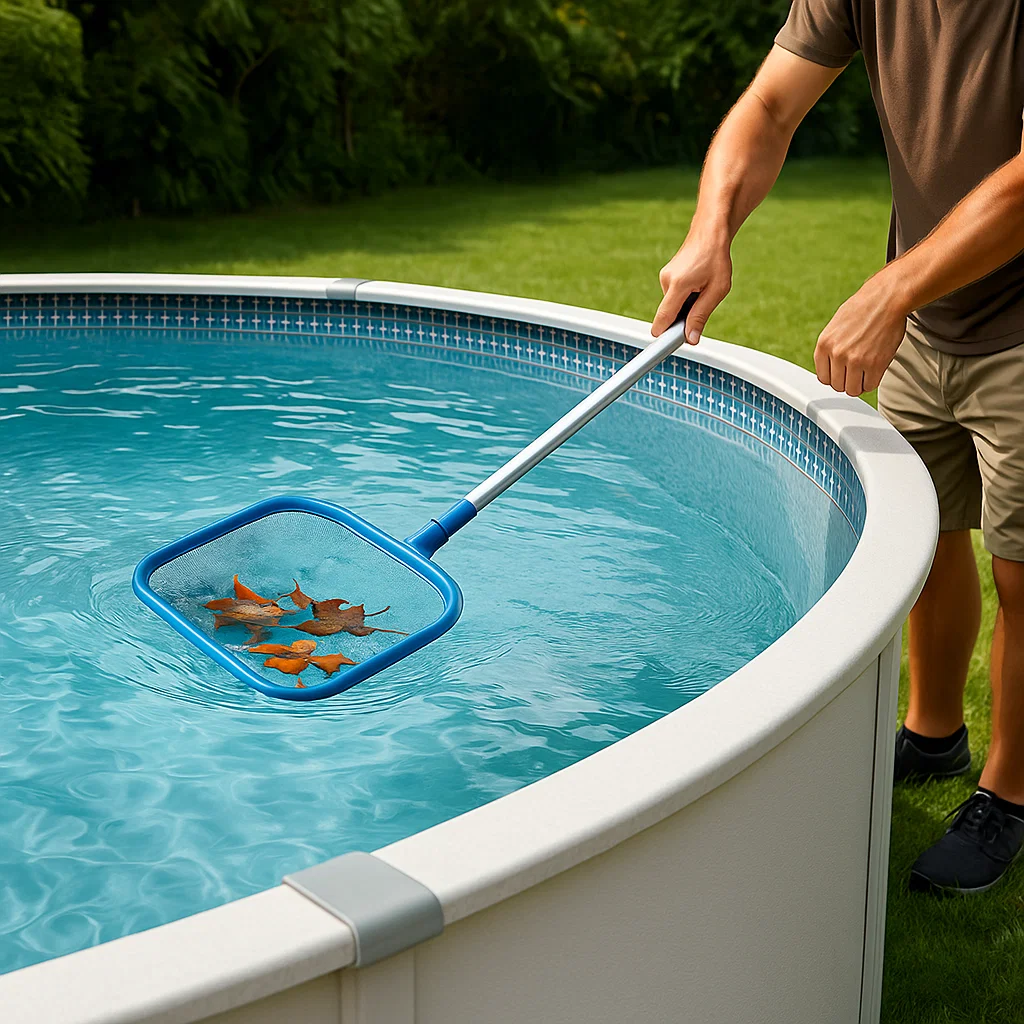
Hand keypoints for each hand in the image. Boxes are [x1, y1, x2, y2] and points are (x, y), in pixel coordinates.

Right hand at [652, 233, 732, 342]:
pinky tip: (697, 285)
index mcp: (678, 284)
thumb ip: (701, 315)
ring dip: (686, 306)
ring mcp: (664, 277)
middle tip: (703, 306)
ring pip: (672, 306)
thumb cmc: (717, 258)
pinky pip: (673, 297)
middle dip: (683, 319)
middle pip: (669, 314)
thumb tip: (690, 338)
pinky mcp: (666, 276)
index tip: (665, 348)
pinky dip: (684, 298)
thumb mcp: (717, 290)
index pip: (663, 318)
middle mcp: (666, 280)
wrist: (710, 231)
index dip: (663, 336)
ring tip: (702, 289)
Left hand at [814, 272, 908, 396]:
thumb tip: (830, 368)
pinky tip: (875, 370)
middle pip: (837, 386)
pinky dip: (872, 381)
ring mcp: (855, 360)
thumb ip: (830, 347)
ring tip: (865, 371)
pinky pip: (870, 386)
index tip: (841, 373)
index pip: (823, 378)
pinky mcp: (875, 364)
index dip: (834, 377)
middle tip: (856, 371)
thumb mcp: (835, 326)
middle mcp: (837, 354)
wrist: (887, 298)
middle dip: (847, 381)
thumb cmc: (863, 309)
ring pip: (853, 390)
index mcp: (824, 344)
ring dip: (859, 384)